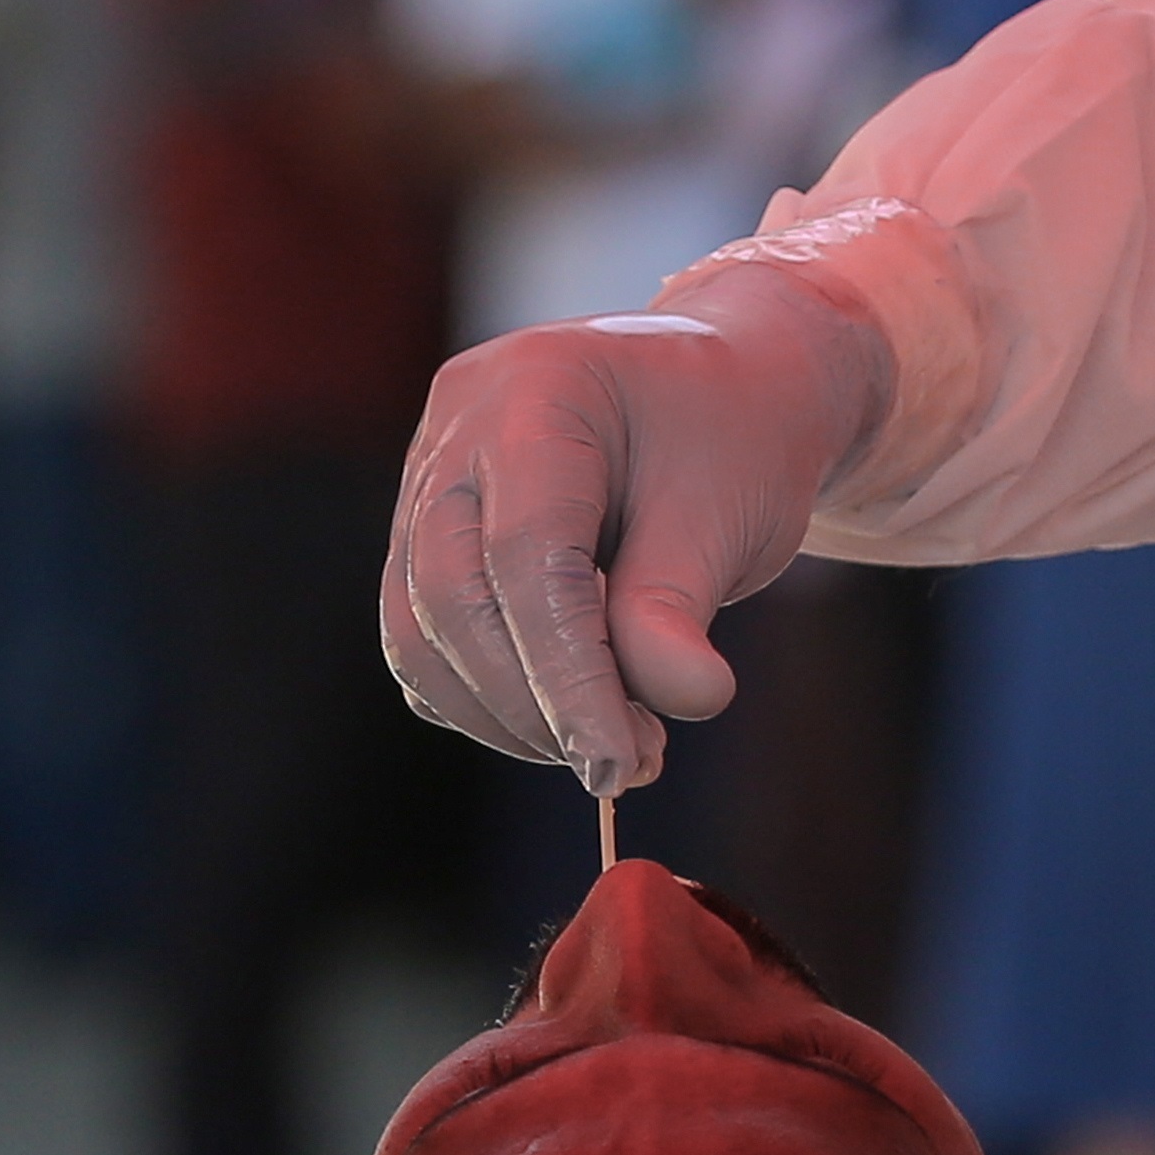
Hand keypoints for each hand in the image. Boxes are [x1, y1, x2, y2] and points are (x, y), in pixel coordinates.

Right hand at [381, 262, 892, 791]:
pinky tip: (569, 713)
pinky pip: (424, 639)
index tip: (619, 761)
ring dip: (506, 716)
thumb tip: (626, 748)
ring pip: (420, 631)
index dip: (567, 673)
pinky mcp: (422, 532)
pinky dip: (486, 698)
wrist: (729, 388)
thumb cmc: (735, 439)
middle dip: (531, 705)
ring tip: (613, 746)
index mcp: (539, 388)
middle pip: (452, 597)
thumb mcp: (730, 515)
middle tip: (624, 766)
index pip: (526, 555)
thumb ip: (670, 618)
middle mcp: (461, 425)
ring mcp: (428, 476)